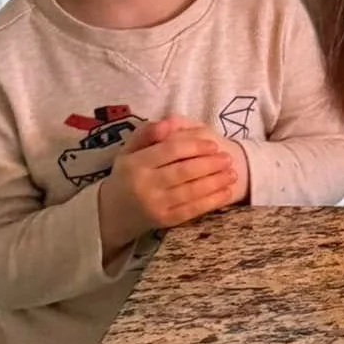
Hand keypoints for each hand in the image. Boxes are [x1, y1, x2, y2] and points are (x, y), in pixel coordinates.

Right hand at [98, 117, 242, 255]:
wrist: (111, 213)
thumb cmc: (126, 175)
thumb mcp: (129, 150)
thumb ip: (147, 133)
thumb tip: (167, 122)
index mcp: (136, 163)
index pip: (171, 150)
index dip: (195, 145)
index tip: (213, 143)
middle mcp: (145, 185)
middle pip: (184, 171)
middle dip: (210, 164)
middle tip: (229, 158)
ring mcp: (155, 205)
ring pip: (191, 191)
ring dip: (216, 182)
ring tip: (233, 174)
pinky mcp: (164, 221)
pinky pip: (192, 210)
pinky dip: (212, 201)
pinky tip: (226, 192)